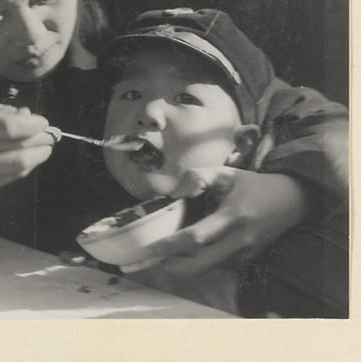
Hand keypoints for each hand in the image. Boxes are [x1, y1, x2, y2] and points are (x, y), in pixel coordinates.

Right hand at [0, 99, 54, 194]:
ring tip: (47, 147)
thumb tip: (30, 117)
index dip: (32, 126)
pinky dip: (30, 165)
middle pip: (17, 146)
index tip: (43, 123)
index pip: (9, 126)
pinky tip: (33, 157)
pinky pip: (15, 175)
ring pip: (19, 164)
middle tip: (52, 135)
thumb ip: (6, 111)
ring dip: (39, 155)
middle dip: (41, 139)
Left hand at [121, 167, 310, 275]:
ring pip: (208, 268)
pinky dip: (198, 262)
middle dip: (173, 266)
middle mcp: (240, 240)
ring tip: (160, 257)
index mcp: (233, 216)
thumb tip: (175, 193)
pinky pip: (217, 266)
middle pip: (201, 264)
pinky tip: (183, 255)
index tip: (150, 248)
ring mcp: (245, 254)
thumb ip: (198, 176)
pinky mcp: (247, 261)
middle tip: (148, 261)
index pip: (197, 237)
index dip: (171, 245)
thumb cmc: (251, 185)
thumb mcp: (225, 172)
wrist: (291, 201)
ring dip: (182, 266)